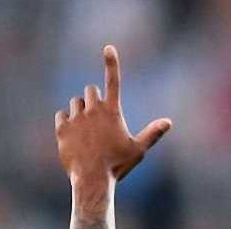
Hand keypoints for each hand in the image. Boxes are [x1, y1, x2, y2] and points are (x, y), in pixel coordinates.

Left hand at [55, 45, 171, 183]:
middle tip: (99, 119)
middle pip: (90, 91)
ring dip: (81, 110)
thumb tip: (168, 122)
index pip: (113, 81)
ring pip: (75, 103)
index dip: (112, 63)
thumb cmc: (118, 165)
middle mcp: (93, 110)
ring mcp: (76, 118)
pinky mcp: (62, 128)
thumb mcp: (138, 149)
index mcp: (113, 112)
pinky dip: (67, 121)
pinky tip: (75, 136)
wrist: (92, 179)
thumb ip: (152, 133)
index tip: (109, 47)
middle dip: (94, 100)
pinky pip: (62, 115)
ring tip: (87, 131)